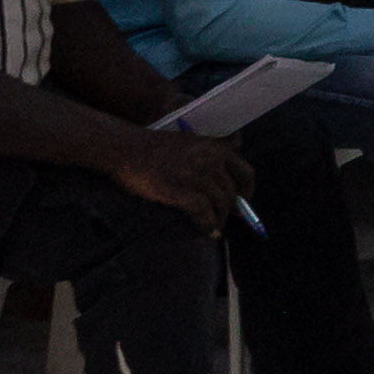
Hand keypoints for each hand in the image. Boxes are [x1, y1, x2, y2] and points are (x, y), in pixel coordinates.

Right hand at [110, 129, 244, 226]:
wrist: (126, 148)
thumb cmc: (153, 147)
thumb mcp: (191, 141)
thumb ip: (211, 150)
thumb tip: (231, 158)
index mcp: (216, 148)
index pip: (245, 172)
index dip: (247, 190)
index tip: (243, 201)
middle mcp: (212, 161)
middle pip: (232, 192)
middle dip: (232, 209)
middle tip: (226, 219)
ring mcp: (198, 176)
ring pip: (221, 204)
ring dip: (220, 220)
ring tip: (215, 229)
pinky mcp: (182, 190)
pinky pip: (204, 213)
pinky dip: (209, 225)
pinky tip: (208, 232)